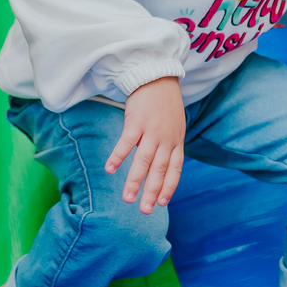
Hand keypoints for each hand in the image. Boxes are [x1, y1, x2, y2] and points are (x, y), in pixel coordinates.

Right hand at [104, 75, 185, 212]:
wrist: (158, 75)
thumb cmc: (165, 103)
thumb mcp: (175, 125)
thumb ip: (169, 144)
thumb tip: (161, 164)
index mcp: (176, 141)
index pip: (175, 169)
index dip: (168, 187)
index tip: (161, 203)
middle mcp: (166, 139)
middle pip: (159, 169)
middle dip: (152, 191)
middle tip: (144, 211)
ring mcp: (152, 130)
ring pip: (143, 160)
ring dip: (135, 181)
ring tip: (127, 198)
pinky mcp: (137, 121)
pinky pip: (126, 142)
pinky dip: (118, 156)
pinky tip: (110, 169)